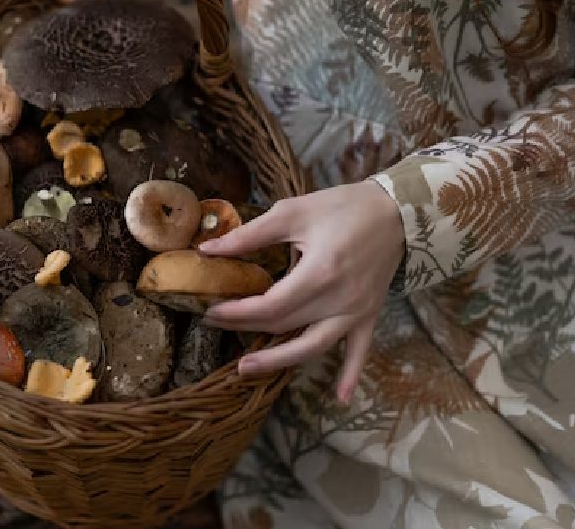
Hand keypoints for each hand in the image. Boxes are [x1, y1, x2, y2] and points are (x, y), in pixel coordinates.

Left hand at [200, 181, 404, 403]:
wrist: (396, 211)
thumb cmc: (342, 207)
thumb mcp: (292, 213)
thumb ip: (250, 235)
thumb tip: (208, 249)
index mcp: (319, 273)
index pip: (269, 306)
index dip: (237, 313)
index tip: (211, 310)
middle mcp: (338, 300)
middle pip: (284, 326)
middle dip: (245, 328)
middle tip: (215, 325)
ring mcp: (356, 312)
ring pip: (313, 348)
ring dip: (279, 361)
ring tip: (247, 369)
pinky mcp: (369, 315)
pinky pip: (360, 351)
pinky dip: (350, 375)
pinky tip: (341, 399)